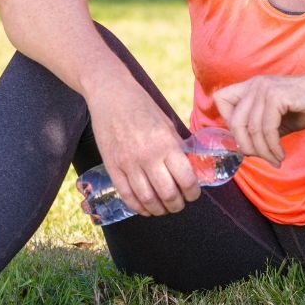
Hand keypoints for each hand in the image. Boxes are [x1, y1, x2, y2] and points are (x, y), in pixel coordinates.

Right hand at [84, 74, 198, 216]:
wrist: (111, 94)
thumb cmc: (142, 106)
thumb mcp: (167, 124)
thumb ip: (175, 147)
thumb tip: (187, 168)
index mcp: (166, 144)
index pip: (186, 179)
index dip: (193, 193)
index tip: (194, 194)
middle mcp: (148, 156)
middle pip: (168, 194)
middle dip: (177, 205)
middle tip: (180, 204)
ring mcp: (128, 163)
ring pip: (147, 199)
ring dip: (158, 209)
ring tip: (164, 208)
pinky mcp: (112, 166)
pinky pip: (126, 194)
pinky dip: (138, 207)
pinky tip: (145, 208)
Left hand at [212, 72, 304, 167]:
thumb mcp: (278, 118)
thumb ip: (260, 128)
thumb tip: (245, 149)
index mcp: (251, 86)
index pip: (220, 100)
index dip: (228, 122)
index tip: (246, 139)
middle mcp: (255, 85)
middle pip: (235, 122)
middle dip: (247, 146)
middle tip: (262, 158)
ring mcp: (265, 89)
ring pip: (252, 129)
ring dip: (264, 151)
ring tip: (275, 160)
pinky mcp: (278, 96)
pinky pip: (267, 129)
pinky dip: (273, 147)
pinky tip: (280, 153)